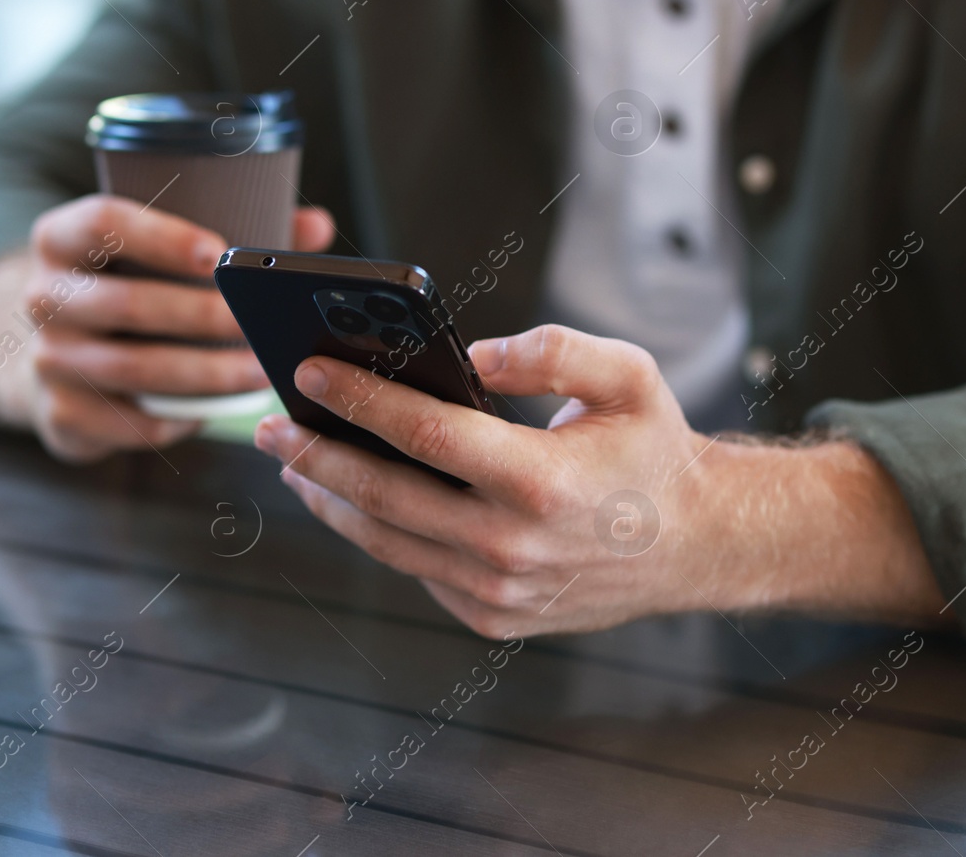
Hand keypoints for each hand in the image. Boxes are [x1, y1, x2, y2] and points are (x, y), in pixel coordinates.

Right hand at [0, 194, 333, 461]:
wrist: (60, 352)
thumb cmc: (132, 286)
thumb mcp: (161, 250)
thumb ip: (239, 227)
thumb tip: (316, 226)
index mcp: (62, 238)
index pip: (102, 223)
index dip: (161, 236)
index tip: (219, 253)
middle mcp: (43, 295)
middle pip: (126, 303)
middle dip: (202, 317)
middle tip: (258, 325)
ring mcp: (47, 359)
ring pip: (132, 369)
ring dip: (204, 374)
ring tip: (259, 372)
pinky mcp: (60, 414)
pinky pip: (125, 422)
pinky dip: (176, 420)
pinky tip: (215, 411)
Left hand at [253, 324, 944, 637]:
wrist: (696, 545)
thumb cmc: (654, 452)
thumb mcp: (629, 375)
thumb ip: (553, 350)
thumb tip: (473, 355)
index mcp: (542, 480)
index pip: (425, 433)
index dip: (358, 400)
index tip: (307, 371)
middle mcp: (513, 544)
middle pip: (385, 495)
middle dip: (315, 454)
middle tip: (268, 424)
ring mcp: (500, 590)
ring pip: (388, 542)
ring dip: (330, 500)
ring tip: (294, 462)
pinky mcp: (494, 616)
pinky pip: (417, 570)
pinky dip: (377, 533)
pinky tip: (351, 501)